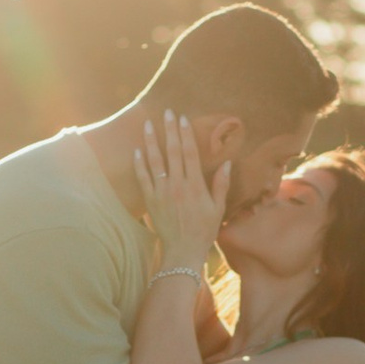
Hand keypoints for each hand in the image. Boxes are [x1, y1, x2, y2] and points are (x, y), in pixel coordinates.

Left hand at [132, 108, 230, 270]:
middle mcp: (178, 186)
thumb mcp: (218, 208)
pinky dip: (139, 164)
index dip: (186, 134)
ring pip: (155, 162)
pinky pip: (143, 179)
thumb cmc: (204, 231)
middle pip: (173, 152)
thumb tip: (227, 163)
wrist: (183, 251)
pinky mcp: (150, 201)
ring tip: (148, 124)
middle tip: (167, 112)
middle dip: (170, 130)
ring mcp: (162, 193)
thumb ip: (221, 185)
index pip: (190, 153)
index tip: (183, 118)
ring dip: (151, 141)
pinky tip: (137, 150)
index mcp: (195, 186)